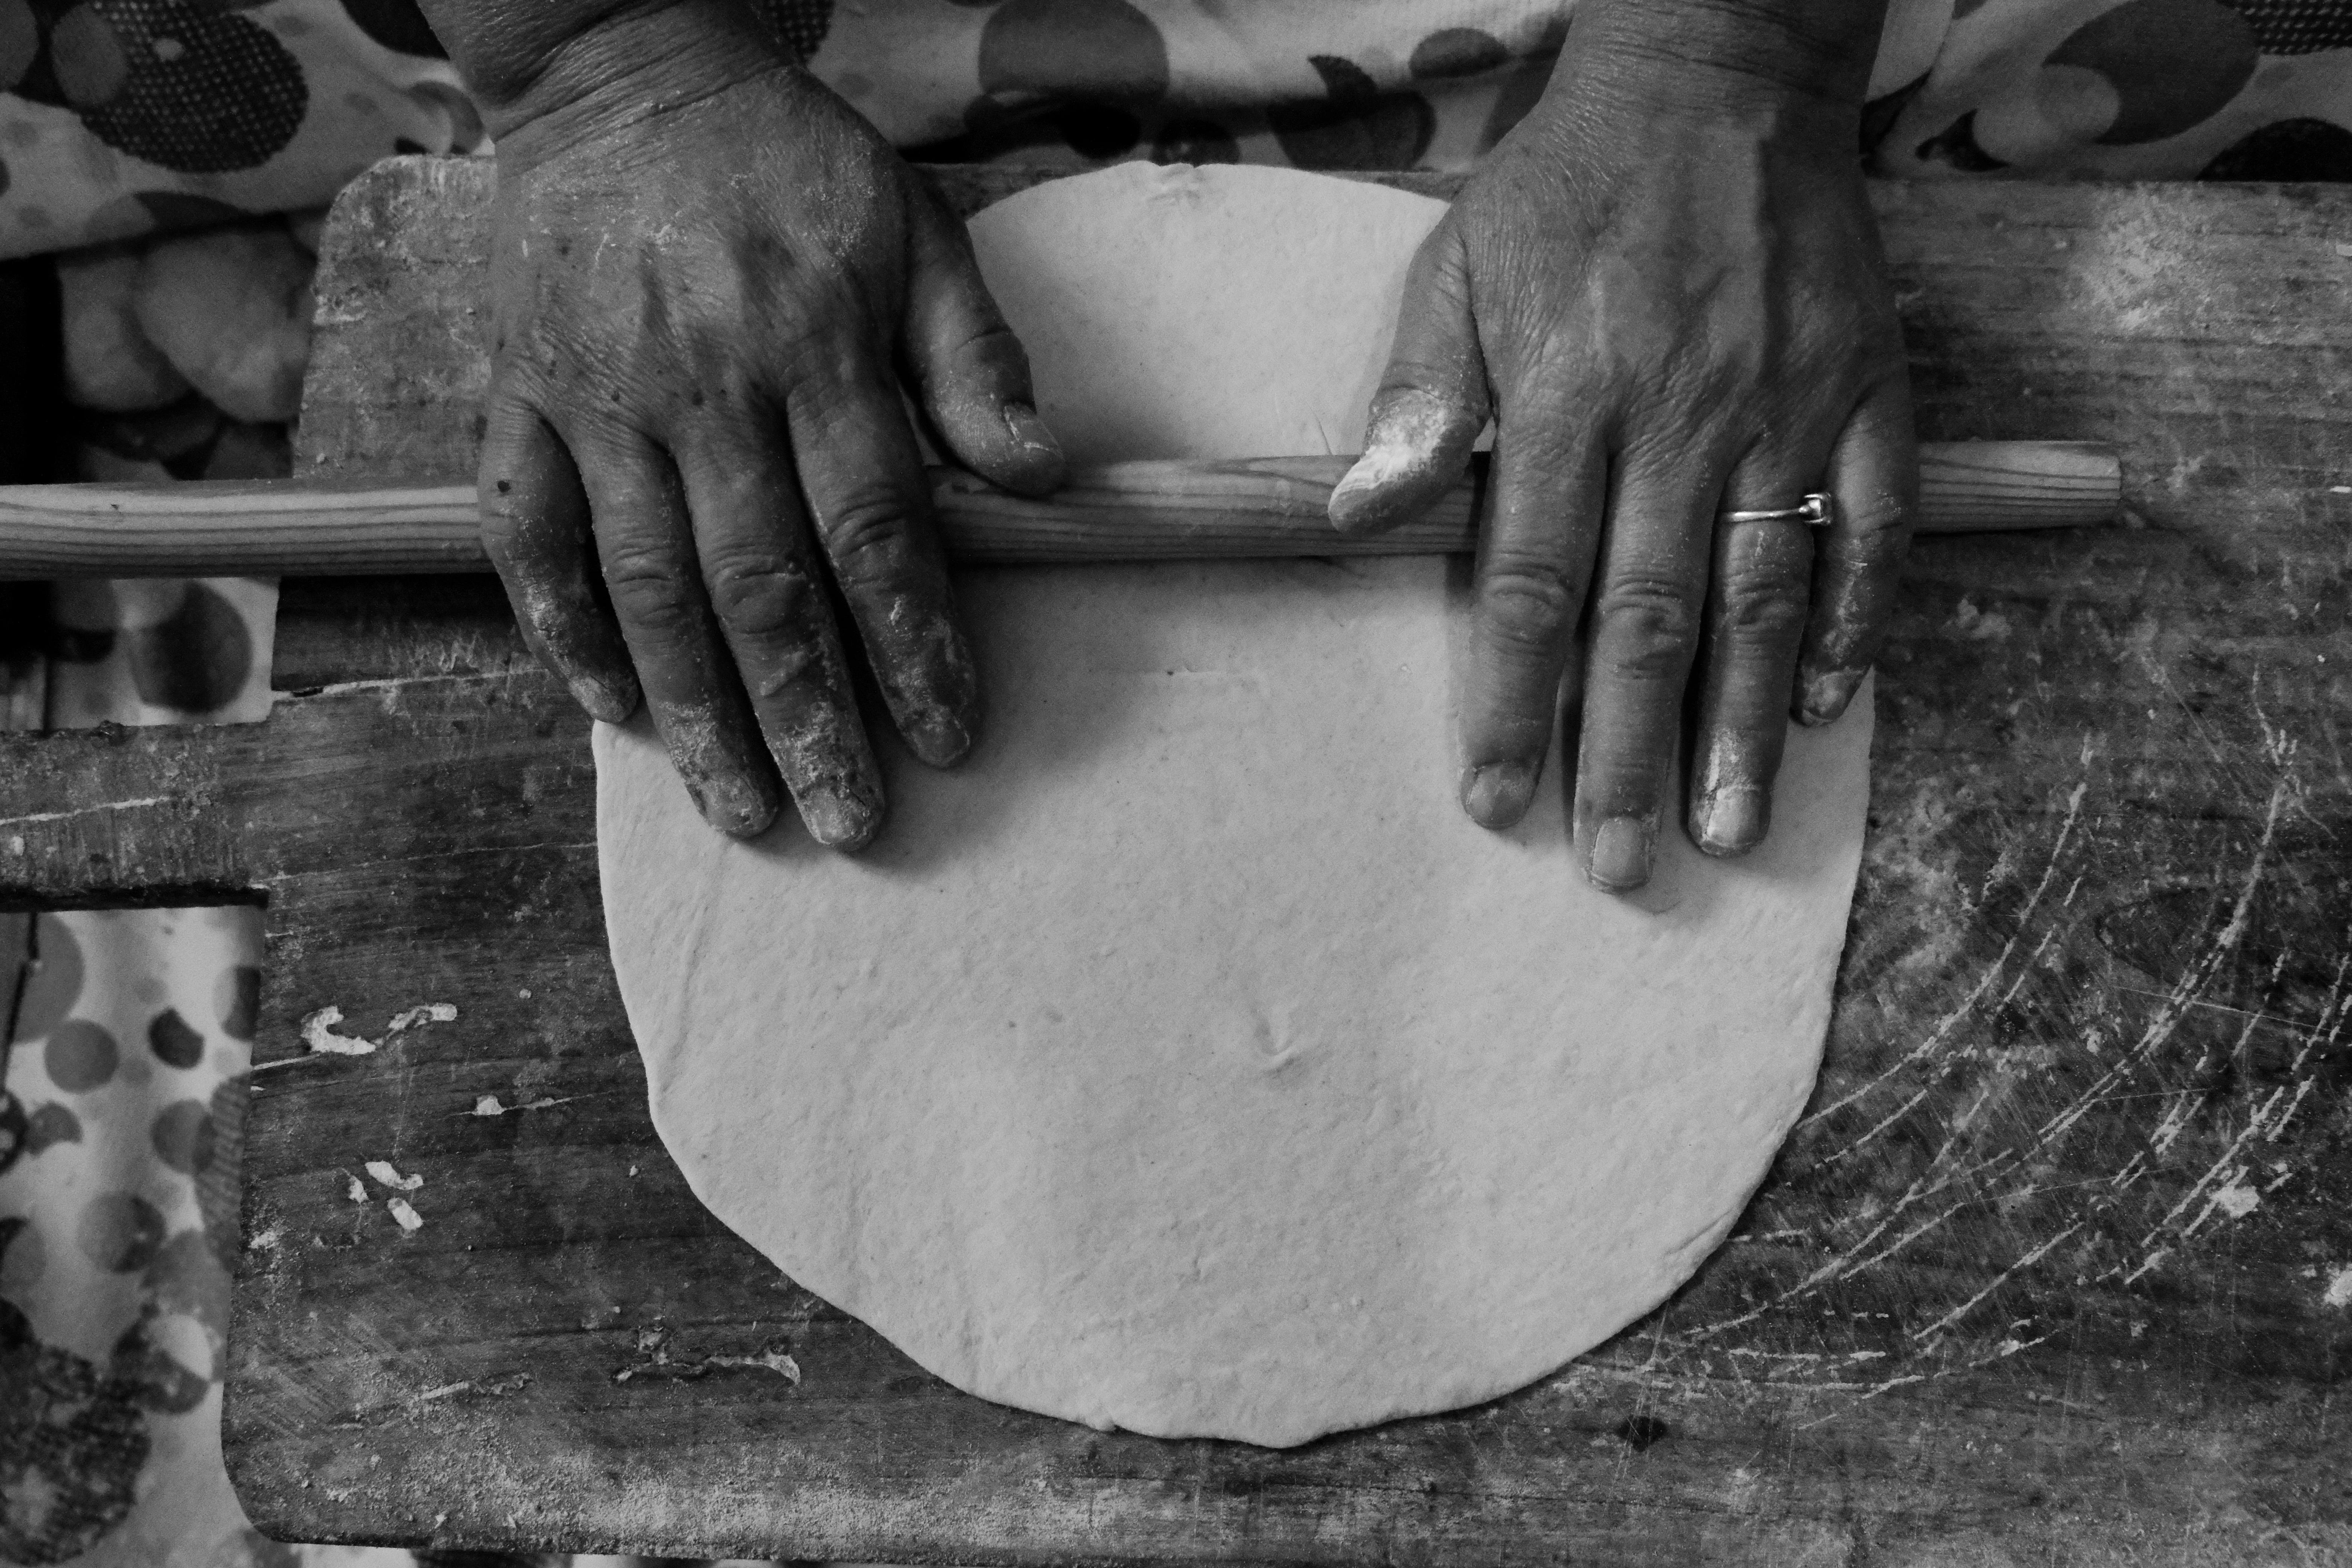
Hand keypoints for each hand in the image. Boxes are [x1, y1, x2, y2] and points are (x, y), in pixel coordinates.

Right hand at [468, 15, 1062, 844]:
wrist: (620, 75)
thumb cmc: (787, 163)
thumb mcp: (913, 227)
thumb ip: (975, 357)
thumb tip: (1039, 480)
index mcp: (813, 345)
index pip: (876, 527)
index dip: (915, 642)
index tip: (948, 735)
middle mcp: (701, 385)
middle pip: (759, 584)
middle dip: (808, 716)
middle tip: (847, 820)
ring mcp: (595, 397)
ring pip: (643, 583)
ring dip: (697, 709)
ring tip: (743, 807)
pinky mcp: (517, 397)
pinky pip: (527, 536)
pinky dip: (563, 630)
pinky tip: (616, 713)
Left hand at [1330, 1, 1912, 890]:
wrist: (1720, 82)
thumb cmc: (1570, 189)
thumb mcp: (1458, 266)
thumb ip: (1419, 399)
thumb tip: (1359, 518)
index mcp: (1570, 397)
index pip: (1529, 585)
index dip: (1510, 701)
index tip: (1498, 801)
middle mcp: (1684, 419)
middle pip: (1649, 617)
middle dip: (1629, 752)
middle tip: (1622, 864)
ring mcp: (1789, 411)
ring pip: (1764, 595)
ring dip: (1743, 724)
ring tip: (1729, 828)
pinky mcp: (1869, 392)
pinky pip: (1871, 529)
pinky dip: (1853, 622)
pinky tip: (1826, 709)